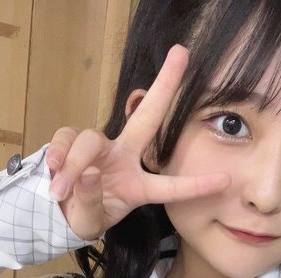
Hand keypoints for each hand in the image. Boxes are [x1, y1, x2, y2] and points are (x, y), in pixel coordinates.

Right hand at [45, 45, 229, 240]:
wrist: (56, 215)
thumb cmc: (84, 217)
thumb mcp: (90, 221)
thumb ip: (90, 203)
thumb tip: (89, 173)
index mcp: (138, 187)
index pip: (170, 186)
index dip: (196, 185)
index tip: (226, 180)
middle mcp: (124, 159)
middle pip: (147, 118)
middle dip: (165, 86)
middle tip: (182, 54)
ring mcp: (100, 148)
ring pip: (90, 140)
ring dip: (74, 163)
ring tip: (61, 189)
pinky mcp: (72, 142)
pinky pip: (66, 139)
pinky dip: (58, 155)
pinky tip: (54, 174)